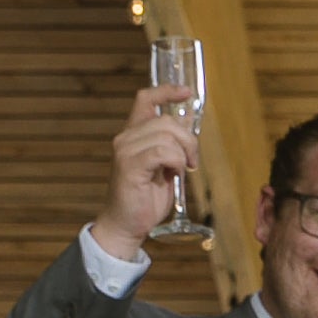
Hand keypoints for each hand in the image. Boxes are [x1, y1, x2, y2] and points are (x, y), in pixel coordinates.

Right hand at [95, 84, 200, 260]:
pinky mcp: (129, 165)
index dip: (167, 91)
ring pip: (166, 134)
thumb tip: (186, 123)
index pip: (146, 100)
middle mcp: (126, 137)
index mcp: (133, 134)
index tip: (186, 92)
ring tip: (183, 170)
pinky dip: (175, 161)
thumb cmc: (145, 198)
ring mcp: (125, 150)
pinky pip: (162, 151)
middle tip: (192, 161)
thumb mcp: (165, 167)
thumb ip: (172, 145)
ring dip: (183, 152)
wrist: (127, 225)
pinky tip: (174, 174)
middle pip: (165, 120)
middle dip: (188, 139)